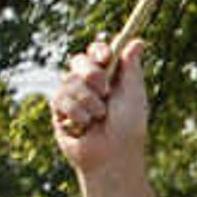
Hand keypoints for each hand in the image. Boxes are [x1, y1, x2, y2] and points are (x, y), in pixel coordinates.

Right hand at [49, 37, 146, 174]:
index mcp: (108, 77)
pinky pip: (60, 99)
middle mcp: (88, 84)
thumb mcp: (133, 94)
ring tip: (99, 118)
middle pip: (79, 61)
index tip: (105, 56)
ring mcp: (72, 96)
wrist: (113, 155)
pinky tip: (84, 126)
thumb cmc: (129, 128)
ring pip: (69, 81)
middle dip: (92, 74)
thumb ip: (132, 68)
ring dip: (88, 101)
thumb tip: (138, 41)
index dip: (98, 51)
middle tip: (104, 90)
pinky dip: (77, 112)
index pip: (97, 53)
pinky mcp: (58, 110)